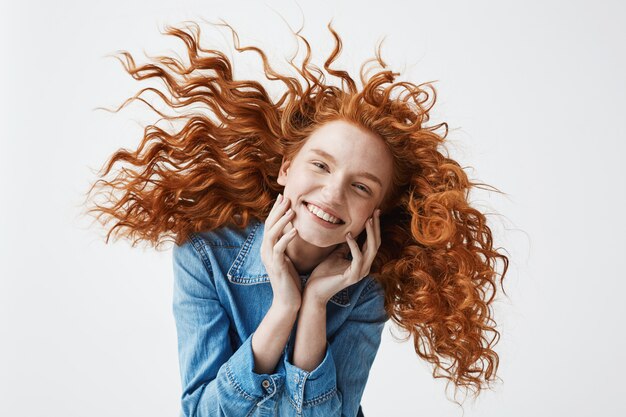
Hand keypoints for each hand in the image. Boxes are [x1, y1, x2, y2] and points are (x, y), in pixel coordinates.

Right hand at [260, 193, 302, 310]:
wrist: (288, 301)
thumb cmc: (290, 280)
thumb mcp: (288, 259)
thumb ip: (287, 245)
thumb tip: (294, 231)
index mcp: (268, 248)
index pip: (270, 224)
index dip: (276, 210)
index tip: (284, 197)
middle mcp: (265, 251)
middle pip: (268, 225)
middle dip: (277, 211)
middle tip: (286, 198)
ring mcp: (269, 258)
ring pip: (271, 234)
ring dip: (281, 221)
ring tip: (292, 211)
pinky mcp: (276, 266)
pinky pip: (279, 248)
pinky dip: (286, 238)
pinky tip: (295, 230)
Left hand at [304, 209, 381, 305]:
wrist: (314, 291)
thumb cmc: (323, 273)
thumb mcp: (335, 254)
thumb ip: (345, 245)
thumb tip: (350, 231)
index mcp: (362, 261)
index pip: (373, 241)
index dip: (374, 227)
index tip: (373, 211)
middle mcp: (364, 267)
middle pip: (376, 244)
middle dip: (376, 227)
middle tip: (375, 211)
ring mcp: (360, 273)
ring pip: (371, 250)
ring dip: (370, 234)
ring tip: (367, 220)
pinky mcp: (352, 277)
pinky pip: (357, 258)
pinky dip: (354, 245)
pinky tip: (349, 235)